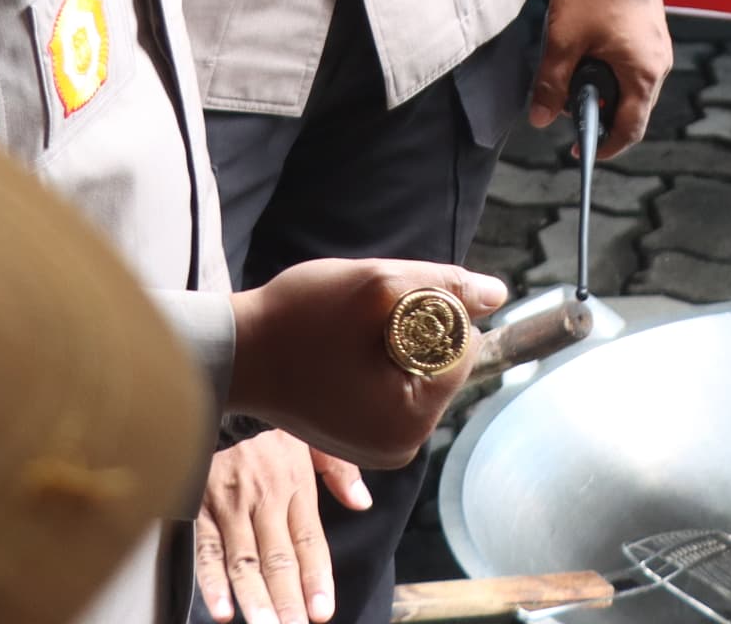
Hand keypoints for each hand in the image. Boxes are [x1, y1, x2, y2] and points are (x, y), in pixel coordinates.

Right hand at [194, 432, 367, 623]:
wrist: (220, 389)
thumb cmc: (267, 417)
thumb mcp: (312, 432)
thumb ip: (339, 469)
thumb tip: (362, 502)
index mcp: (294, 484)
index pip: (309, 541)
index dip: (316, 578)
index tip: (322, 611)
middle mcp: (263, 499)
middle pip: (278, 560)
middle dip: (288, 601)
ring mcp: (229, 505)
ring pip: (244, 562)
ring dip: (255, 600)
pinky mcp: (198, 507)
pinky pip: (205, 550)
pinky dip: (211, 582)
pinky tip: (221, 609)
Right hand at [228, 258, 510, 469]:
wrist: (233, 353)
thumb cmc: (296, 319)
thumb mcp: (377, 285)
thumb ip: (445, 286)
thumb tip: (497, 295)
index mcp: (411, 421)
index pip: (465, 347)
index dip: (430, 314)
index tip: (377, 314)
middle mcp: (403, 445)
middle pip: (445, 363)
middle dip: (413, 331)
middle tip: (357, 325)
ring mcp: (383, 446)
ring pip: (421, 370)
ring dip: (394, 342)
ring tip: (345, 339)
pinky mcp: (365, 435)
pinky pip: (396, 384)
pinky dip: (378, 359)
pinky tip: (342, 353)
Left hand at [529, 0, 674, 156]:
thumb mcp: (564, 39)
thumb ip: (552, 83)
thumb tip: (541, 118)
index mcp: (642, 74)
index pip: (630, 129)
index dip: (604, 146)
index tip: (579, 150)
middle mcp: (657, 66)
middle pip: (630, 110)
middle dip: (597, 112)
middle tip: (565, 99)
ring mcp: (656, 50)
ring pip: (629, 88)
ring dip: (601, 88)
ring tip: (572, 69)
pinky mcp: (650, 35)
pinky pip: (631, 67)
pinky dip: (609, 71)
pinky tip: (586, 52)